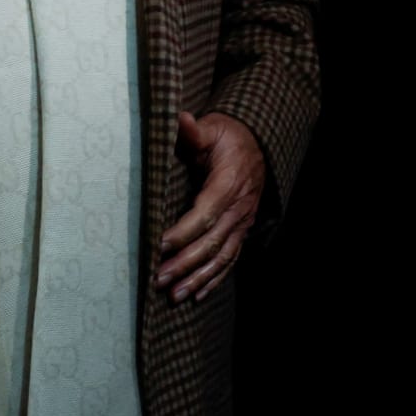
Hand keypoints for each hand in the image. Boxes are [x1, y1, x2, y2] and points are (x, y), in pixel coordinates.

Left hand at [155, 112, 264, 303]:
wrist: (256, 144)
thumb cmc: (227, 137)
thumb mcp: (212, 129)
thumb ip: (194, 130)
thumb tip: (179, 119)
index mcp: (228, 184)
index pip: (205, 213)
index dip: (184, 231)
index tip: (160, 244)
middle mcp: (238, 209)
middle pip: (211, 242)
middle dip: (186, 263)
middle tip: (159, 278)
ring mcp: (241, 223)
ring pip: (221, 257)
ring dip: (198, 278)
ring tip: (174, 296)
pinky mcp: (240, 231)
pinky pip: (229, 260)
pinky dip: (214, 279)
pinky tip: (196, 296)